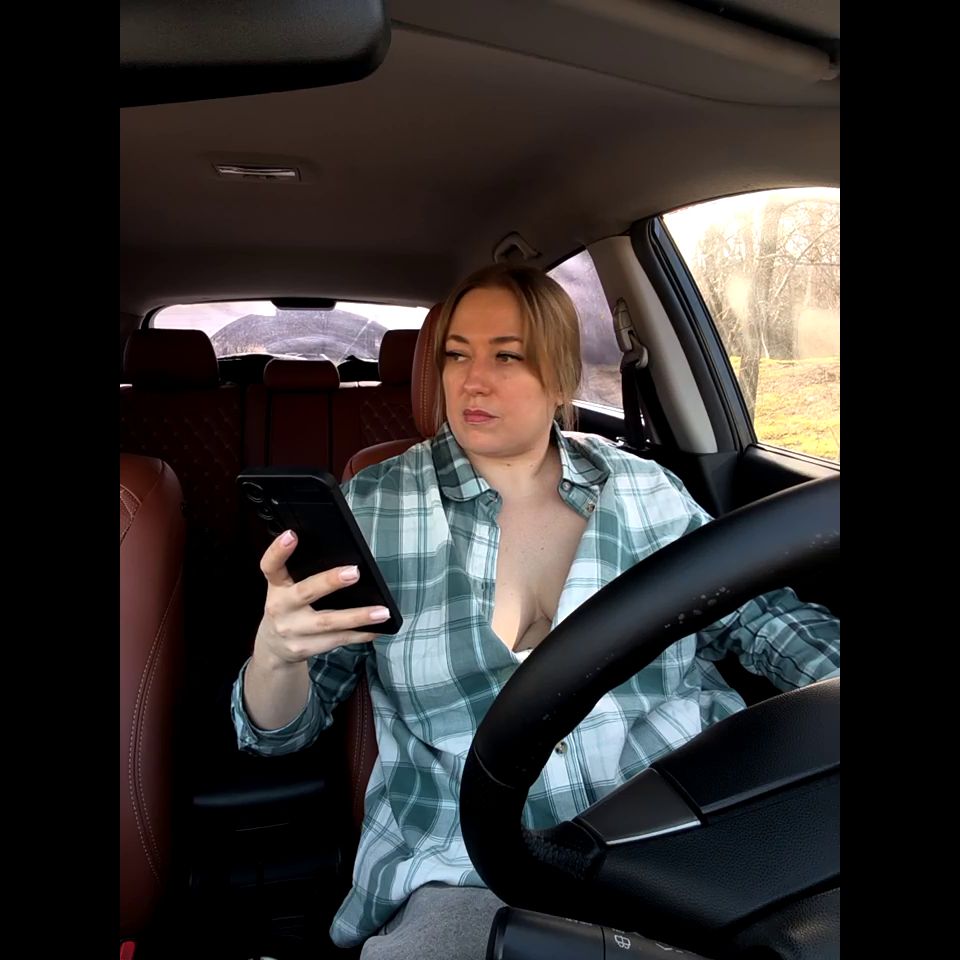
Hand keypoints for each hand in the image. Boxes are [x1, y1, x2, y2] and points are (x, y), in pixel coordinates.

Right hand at [253, 529, 390, 667]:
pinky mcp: (305, 648)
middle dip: (330, 582)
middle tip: (354, 572)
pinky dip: (360, 635)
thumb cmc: (288, 610)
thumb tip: (344, 561)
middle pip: (305, 592)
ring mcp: (292, 630)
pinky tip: (376, 629)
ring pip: (328, 622)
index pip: (271, 566)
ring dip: (358, 616)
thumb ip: (302, 575)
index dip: (278, 551)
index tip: (292, 535)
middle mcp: (280, 608)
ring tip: (382, 611)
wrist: (273, 648)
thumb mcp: (286, 590)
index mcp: (276, 587)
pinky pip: (337, 640)